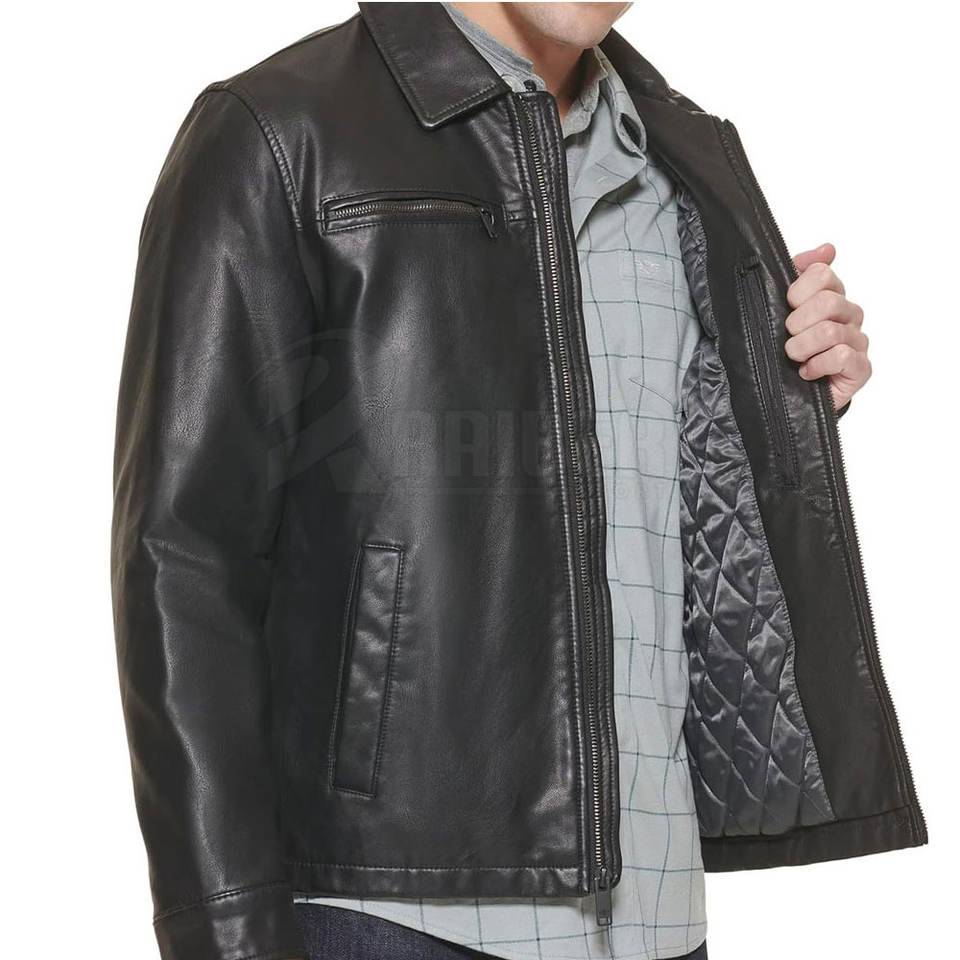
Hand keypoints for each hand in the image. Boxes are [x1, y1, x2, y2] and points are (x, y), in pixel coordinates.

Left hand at [784, 242, 870, 409]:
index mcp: (832, 296)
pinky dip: (817, 365)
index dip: (797, 291)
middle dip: (797, 323)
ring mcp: (858, 342)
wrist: (789, 395)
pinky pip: (842, 356)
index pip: (822, 274)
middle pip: (827, 302)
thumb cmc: (787, 351)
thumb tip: (828, 248)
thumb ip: (798, 274)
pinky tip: (807, 372)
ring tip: (794, 358)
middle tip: (788, 337)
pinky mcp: (861, 368)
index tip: (787, 306)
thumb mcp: (781, 309)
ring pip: (830, 331)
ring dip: (801, 347)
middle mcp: (849, 315)